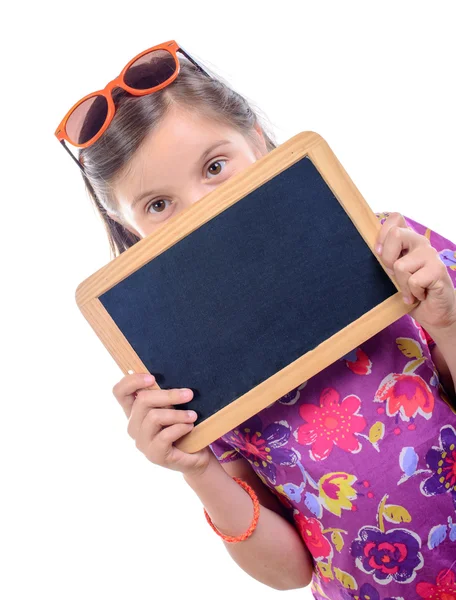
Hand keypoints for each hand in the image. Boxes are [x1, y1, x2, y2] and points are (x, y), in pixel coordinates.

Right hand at [112, 373, 211, 475]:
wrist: (196, 455)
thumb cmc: (183, 426)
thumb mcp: (172, 406)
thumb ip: (164, 394)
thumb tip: (169, 376)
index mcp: (134, 411)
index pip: (119, 392)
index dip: (131, 381)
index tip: (152, 378)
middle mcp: (133, 426)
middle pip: (142, 401)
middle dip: (168, 395)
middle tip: (189, 394)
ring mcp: (142, 442)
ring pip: (154, 417)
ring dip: (178, 414)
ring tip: (192, 415)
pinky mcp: (154, 455)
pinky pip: (165, 436)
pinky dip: (180, 427)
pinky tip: (189, 426)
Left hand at [375, 212, 455, 331]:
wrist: (433, 312)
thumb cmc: (410, 291)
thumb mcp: (393, 273)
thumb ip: (386, 258)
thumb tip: (371, 250)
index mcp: (408, 240)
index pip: (395, 218)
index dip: (382, 233)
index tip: (379, 252)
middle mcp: (420, 243)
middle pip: (395, 234)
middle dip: (387, 259)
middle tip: (394, 274)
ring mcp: (431, 255)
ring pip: (400, 265)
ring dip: (401, 284)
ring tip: (410, 290)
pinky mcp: (438, 270)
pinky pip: (413, 281)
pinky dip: (412, 294)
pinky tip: (420, 295)